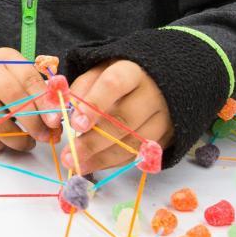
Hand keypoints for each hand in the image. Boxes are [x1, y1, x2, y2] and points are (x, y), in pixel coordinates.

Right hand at [0, 47, 59, 151]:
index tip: (56, 121)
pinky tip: (5, 140)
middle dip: (34, 123)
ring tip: (28, 142)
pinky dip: (0, 144)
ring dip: (18, 140)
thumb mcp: (16, 74)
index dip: (44, 101)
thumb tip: (56, 119)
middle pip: (13, 99)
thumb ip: (37, 91)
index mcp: (4, 59)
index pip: (28, 79)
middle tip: (46, 137)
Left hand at [67, 60, 172, 174]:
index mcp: (132, 71)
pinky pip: (139, 155)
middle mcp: (153, 94)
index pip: (114, 84)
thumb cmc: (118, 77)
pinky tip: (93, 164)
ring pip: (133, 143)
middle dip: (93, 141)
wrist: (157, 83)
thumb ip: (81, 89)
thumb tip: (68, 113)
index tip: (76, 123)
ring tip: (77, 165)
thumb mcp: (98, 72)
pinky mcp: (167, 137)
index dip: (95, 104)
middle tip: (69, 155)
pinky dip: (114, 162)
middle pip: (124, 120)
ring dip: (102, 158)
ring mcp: (164, 118)